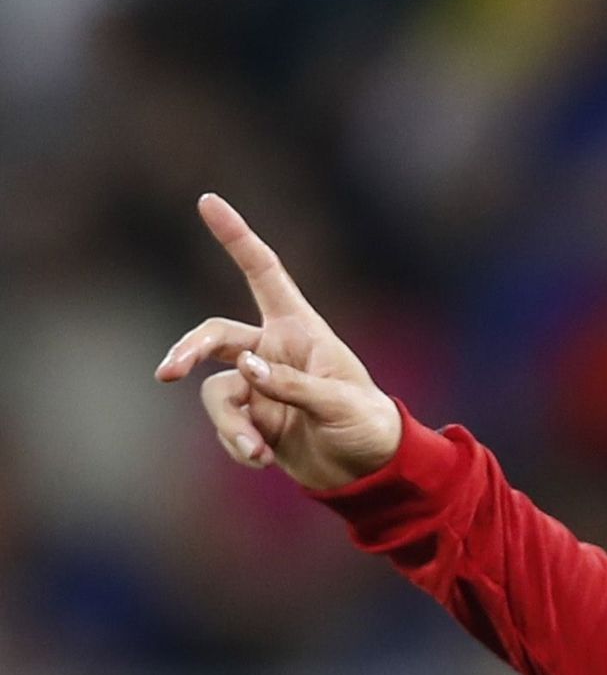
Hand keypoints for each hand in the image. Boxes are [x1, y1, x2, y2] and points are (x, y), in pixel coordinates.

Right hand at [154, 193, 402, 490]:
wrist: (370, 472)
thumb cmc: (368, 424)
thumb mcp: (339, 403)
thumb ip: (292, 384)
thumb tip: (245, 368)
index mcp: (299, 328)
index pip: (263, 273)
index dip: (236, 237)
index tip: (208, 202)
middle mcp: (271, 351)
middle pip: (214, 336)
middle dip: (189, 351)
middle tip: (168, 373)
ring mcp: (259, 386)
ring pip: (218, 393)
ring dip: (229, 424)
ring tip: (255, 451)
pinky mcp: (254, 421)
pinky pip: (228, 426)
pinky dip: (239, 445)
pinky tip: (262, 460)